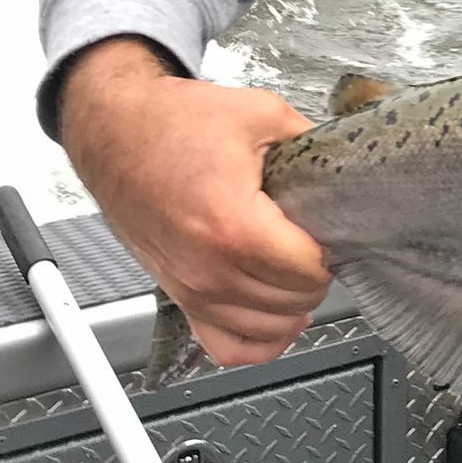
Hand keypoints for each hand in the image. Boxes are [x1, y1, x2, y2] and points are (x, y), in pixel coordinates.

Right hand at [56, 36, 329, 366]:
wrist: (114, 132)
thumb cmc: (171, 124)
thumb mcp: (259, 115)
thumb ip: (311, 143)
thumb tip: (346, 165)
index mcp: (232, 225)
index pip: (310, 269)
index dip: (332, 247)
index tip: (330, 226)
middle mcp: (208, 268)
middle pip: (295, 301)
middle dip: (316, 271)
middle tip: (314, 240)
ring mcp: (191, 289)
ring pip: (269, 328)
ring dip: (294, 303)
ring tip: (297, 268)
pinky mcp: (179, 297)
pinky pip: (226, 348)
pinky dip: (259, 341)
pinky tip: (277, 315)